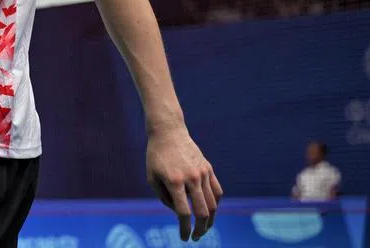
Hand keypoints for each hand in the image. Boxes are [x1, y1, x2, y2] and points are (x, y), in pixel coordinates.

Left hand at [146, 126, 222, 241]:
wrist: (168, 132)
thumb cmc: (156, 156)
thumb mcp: (152, 177)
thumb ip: (164, 198)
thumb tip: (179, 213)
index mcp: (174, 181)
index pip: (184, 212)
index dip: (185, 228)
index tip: (184, 238)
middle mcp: (191, 178)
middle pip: (202, 212)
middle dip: (200, 229)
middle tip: (196, 237)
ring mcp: (202, 173)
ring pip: (213, 204)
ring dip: (210, 220)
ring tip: (204, 228)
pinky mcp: (208, 169)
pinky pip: (217, 191)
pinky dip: (215, 204)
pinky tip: (210, 211)